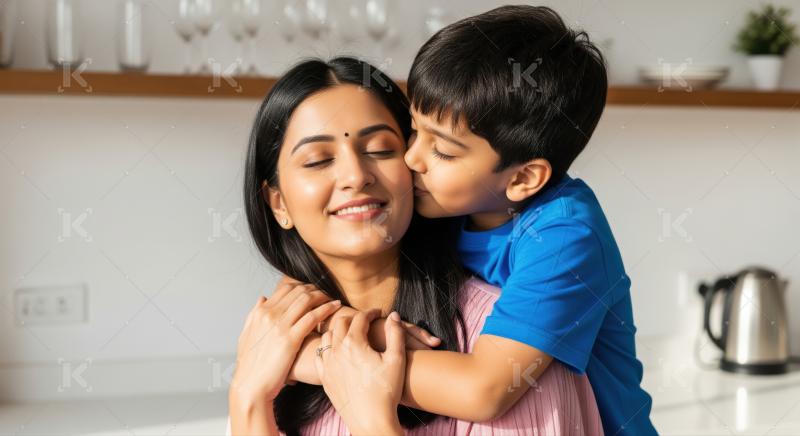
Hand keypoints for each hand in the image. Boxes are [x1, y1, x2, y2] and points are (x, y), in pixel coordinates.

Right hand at [230, 283, 340, 406]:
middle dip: (315, 290)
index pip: (285, 288)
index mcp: (260, 313)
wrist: (250, 386)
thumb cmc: (251, 365)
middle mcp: (269, 315)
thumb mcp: (247, 334)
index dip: (302, 287)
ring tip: (332, 299)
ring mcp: (280, 326)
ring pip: (306, 300)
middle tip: (325, 294)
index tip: (313, 291)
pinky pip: (312, 317)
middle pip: (298, 291)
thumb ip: (255, 314)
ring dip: (323, 296)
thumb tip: (263, 297)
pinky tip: (335, 306)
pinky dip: (326, 308)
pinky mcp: (290, 339)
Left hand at [314, 309, 405, 435]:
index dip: (371, 312)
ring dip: (337, 330)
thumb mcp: (396, 359)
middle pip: (340, 323)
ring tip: (348, 332)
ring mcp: (328, 365)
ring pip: (327, 337)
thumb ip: (395, 333)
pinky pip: (319, 355)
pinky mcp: (325, 378)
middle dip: (353, 317)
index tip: (378, 312)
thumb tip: (392, 315)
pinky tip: (334, 350)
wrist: (371, 420)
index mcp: (354, 343)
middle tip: (363, 320)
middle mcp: (337, 350)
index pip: (360, 317)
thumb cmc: (386, 391)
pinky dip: (326, 348)